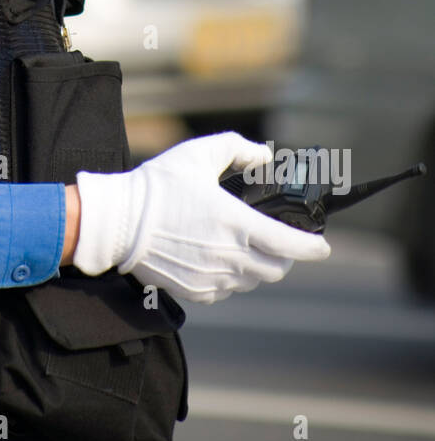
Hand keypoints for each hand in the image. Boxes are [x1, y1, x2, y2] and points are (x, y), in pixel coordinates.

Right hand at [73, 132, 330, 303]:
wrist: (117, 222)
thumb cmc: (157, 186)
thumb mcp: (198, 153)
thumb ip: (237, 148)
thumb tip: (264, 157)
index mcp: (235, 223)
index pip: (289, 245)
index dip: (313, 248)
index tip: (323, 247)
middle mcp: (228, 256)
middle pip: (275, 269)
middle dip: (284, 257)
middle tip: (278, 241)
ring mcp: (212, 278)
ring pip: (252, 282)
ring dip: (257, 268)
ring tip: (245, 247)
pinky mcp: (196, 291)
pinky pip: (227, 291)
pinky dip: (232, 278)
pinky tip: (218, 258)